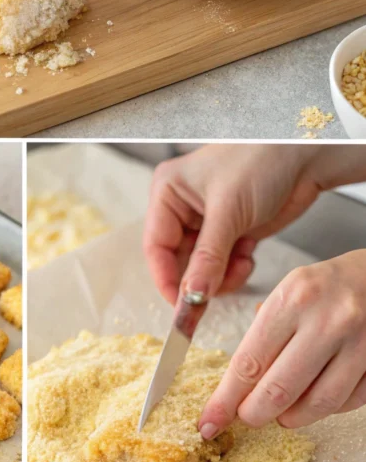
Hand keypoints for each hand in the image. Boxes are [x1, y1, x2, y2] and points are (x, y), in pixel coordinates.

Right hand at [143, 144, 321, 304]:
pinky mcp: (232, 232)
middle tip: (211, 299)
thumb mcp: (228, 211)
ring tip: (240, 266)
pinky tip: (248, 257)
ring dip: (220, 277)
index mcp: (168, 193)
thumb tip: (190, 296)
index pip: (156, 246)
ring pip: (202, 268)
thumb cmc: (260, 161)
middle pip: (178, 261)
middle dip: (197, 280)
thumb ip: (208, 257)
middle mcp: (183, 208)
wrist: (305, 154)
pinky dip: (235, 270)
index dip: (166, 278)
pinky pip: (223, 266)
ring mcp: (209, 222)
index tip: (181, 306)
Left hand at [199, 250, 365, 434]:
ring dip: (291, 417)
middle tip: (247, 417)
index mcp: (294, 299)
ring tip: (282, 412)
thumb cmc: (326, 286)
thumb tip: (236, 386)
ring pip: (316, 404)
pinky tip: (315, 398)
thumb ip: (264, 334)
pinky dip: (325, 410)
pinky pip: (347, 403)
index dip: (225, 400)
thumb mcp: (288, 292)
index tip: (210, 421)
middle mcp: (327, 320)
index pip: (249, 362)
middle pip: (278, 390)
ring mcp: (359, 344)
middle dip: (254, 414)